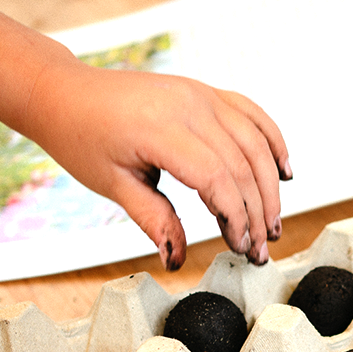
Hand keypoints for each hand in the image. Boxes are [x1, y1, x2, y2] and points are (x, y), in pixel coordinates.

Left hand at [22, 58, 290, 269]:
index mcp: (160, 129)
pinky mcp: (205, 92)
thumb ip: (153, 219)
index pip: (216, 177)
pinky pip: (251, 114)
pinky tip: (285, 171)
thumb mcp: (112, 185)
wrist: (67, 93)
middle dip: (257, 210)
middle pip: (241, 163)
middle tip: (260, 249)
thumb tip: (177, 259)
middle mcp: (188, 105)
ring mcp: (200, 94)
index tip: (240, 246)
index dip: (235, 216)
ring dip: (270, 186)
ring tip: (272, 224)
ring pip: (254, 142)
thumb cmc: (82, 138)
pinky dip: (273, 142)